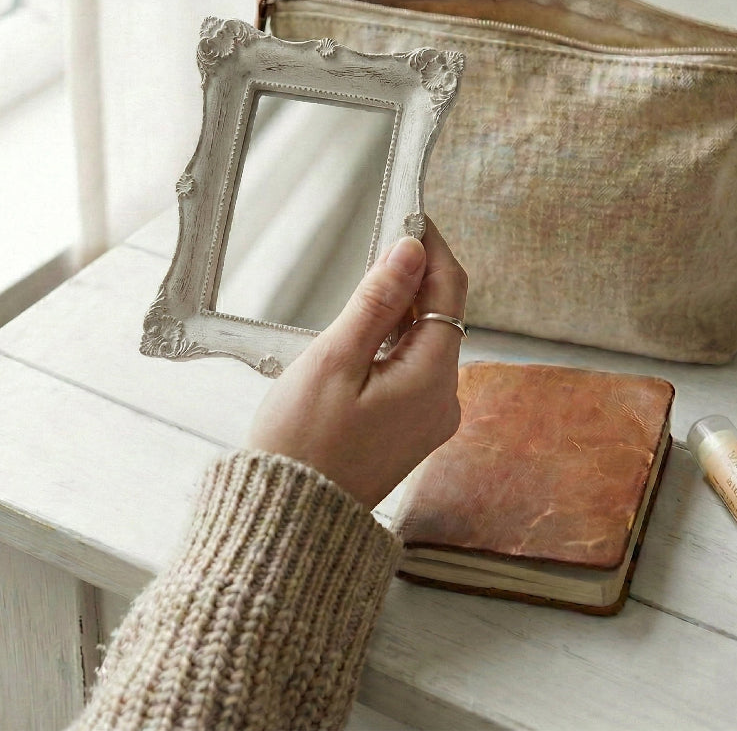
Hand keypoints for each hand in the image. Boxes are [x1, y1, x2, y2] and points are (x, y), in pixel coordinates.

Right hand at [247, 219, 467, 508]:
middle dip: (416, 276)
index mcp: (432, 380)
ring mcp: (428, 418)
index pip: (450, 292)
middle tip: (381, 241)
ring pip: (426, 342)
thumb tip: (410, 251)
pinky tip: (365, 331)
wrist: (287, 519)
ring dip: (402, 309)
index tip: (411, 216)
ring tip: (367, 282)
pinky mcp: (409, 429)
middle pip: (442, 316)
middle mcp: (443, 400)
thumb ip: (377, 301)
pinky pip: (412, 369)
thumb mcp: (335, 360)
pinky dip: (394, 341)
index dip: (432, 248)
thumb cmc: (301, 444)